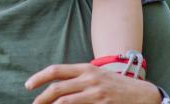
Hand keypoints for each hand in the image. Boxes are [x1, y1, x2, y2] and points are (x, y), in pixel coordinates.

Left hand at [26, 63, 161, 103]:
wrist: (141, 94)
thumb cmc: (115, 86)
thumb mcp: (96, 76)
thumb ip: (78, 78)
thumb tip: (55, 86)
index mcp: (86, 69)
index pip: (56, 70)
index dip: (39, 77)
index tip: (28, 86)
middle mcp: (89, 79)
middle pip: (57, 88)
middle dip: (41, 98)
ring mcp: (96, 93)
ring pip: (64, 102)